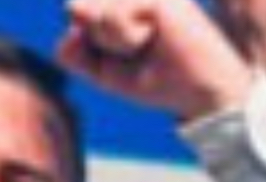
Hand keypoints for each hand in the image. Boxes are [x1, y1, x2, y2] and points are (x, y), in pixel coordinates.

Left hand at [59, 0, 253, 119]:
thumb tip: (69, 10)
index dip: (87, 42)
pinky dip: (126, 38)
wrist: (196, 90)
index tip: (120, 53)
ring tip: (144, 43)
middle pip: (75, 9)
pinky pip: (112, 17)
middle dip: (97, 42)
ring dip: (112, 42)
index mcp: (116, 2)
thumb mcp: (104, 72)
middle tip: (132, 50)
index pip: (73, 12)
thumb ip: (77, 51)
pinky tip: (153, 35)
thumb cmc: (155, 80)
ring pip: (92, 13)